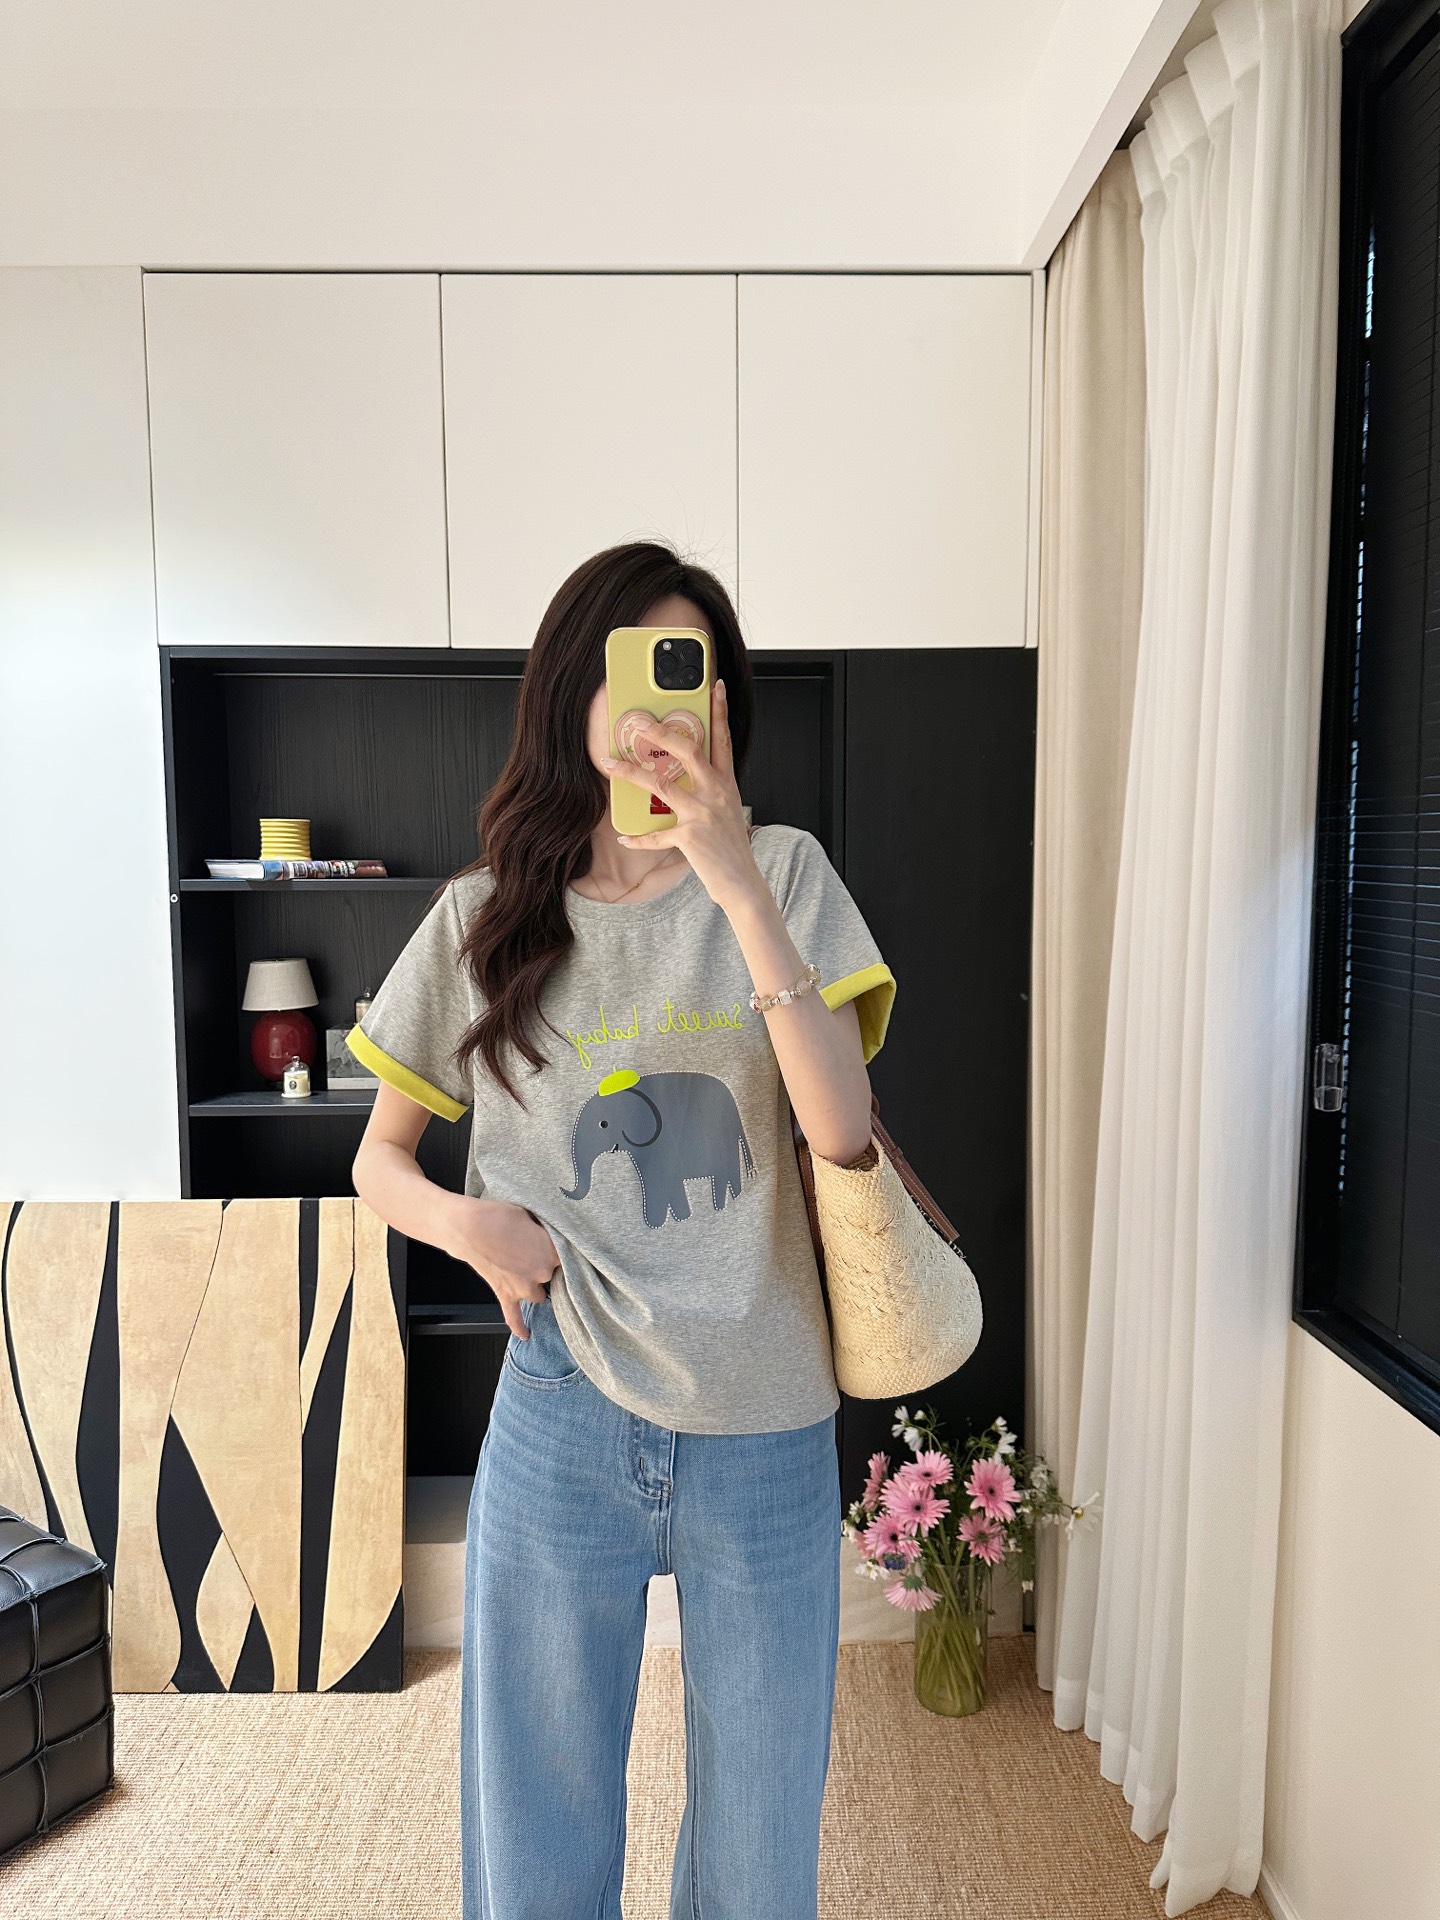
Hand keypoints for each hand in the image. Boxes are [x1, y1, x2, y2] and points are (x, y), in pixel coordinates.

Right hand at [443, 1196, 560, 1339]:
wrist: (468, 1227)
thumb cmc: (498, 1216)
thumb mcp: (530, 1216)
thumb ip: (543, 1232)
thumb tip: (548, 1236)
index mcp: (551, 1252)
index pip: (567, 1256)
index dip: (557, 1249)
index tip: (552, 1245)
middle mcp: (541, 1273)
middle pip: (552, 1275)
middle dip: (543, 1265)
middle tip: (530, 1250)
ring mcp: (522, 1287)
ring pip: (538, 1295)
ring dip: (534, 1286)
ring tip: (523, 1270)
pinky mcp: (504, 1294)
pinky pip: (513, 1317)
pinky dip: (519, 1327)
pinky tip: (526, 1334)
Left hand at [599, 679, 764, 913]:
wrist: (742, 882)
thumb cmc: (731, 847)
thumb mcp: (727, 810)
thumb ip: (709, 790)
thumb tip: (682, 778)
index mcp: (726, 783)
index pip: (723, 739)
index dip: (719, 711)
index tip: (715, 687)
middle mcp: (716, 792)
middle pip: (687, 751)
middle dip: (660, 732)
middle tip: (639, 721)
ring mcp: (702, 813)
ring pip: (659, 785)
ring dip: (629, 773)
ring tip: (609, 764)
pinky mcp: (690, 836)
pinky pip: (656, 835)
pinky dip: (638, 837)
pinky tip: (625, 836)